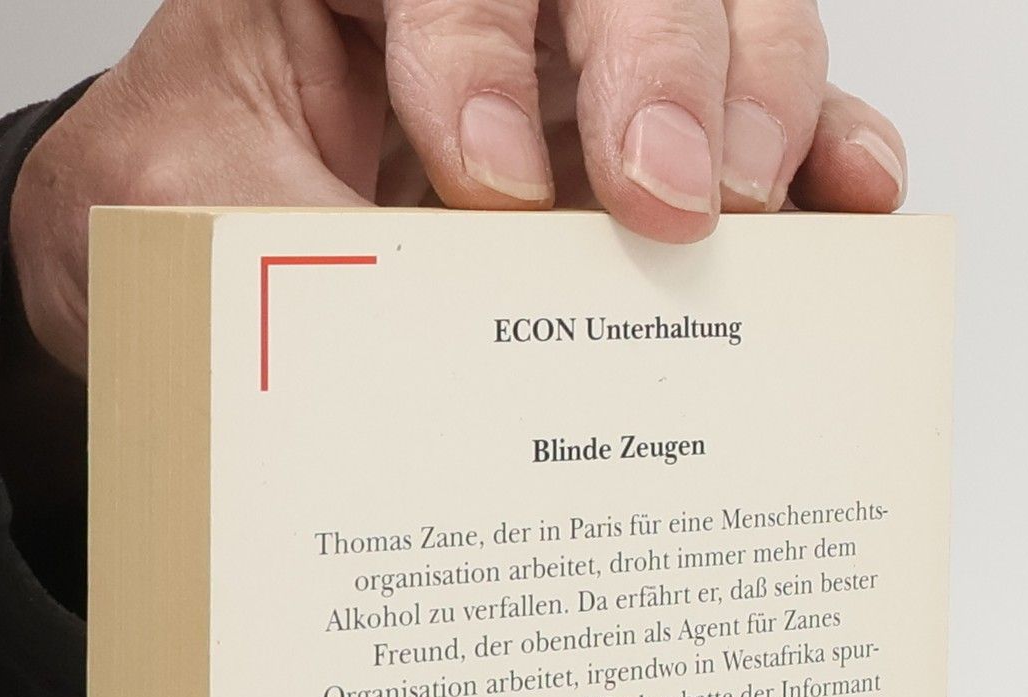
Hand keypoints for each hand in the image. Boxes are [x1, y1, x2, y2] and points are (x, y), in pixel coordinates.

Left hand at [11, 0, 906, 375]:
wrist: (183, 246)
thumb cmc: (185, 198)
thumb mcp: (181, 208)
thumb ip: (274, 239)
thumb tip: (392, 334)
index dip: (476, 47)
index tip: (487, 183)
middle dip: (656, 68)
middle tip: (660, 199)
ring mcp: (584, 50)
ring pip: (727, 13)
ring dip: (755, 107)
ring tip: (747, 212)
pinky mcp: (647, 130)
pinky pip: (764, 115)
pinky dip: (821, 157)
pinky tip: (845, 202)